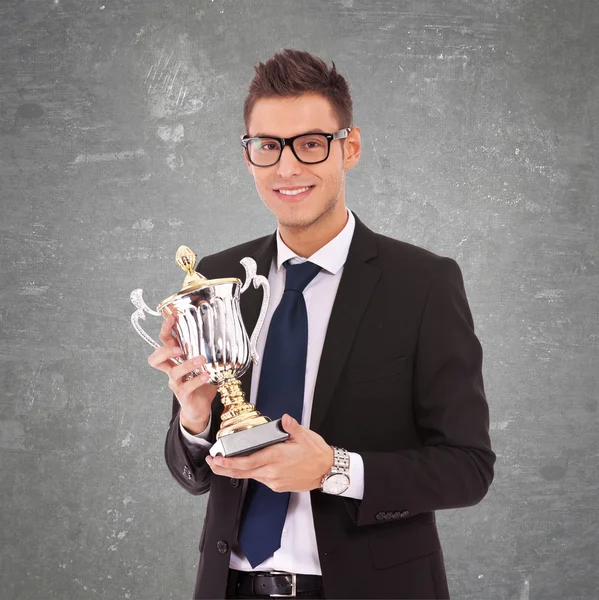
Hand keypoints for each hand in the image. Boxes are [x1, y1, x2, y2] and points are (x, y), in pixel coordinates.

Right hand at [147, 314, 217, 433]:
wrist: (199, 408)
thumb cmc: (201, 383)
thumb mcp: (205, 364)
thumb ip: (210, 351)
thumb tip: (226, 332)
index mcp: (176, 359)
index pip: (165, 342)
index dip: (166, 330)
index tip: (173, 317)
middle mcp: (172, 370)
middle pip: (156, 358)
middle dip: (165, 350)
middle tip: (179, 348)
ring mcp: (176, 383)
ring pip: (173, 372)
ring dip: (187, 364)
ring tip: (201, 359)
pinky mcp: (183, 395)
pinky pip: (187, 387)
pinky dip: (197, 380)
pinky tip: (207, 375)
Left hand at [206, 414, 334, 491]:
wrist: (328, 471)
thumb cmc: (317, 454)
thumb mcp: (304, 436)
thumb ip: (291, 427)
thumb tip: (284, 419)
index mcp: (276, 457)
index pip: (246, 462)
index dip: (228, 463)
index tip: (216, 459)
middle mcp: (272, 472)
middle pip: (242, 472)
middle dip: (223, 468)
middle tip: (212, 462)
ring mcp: (274, 481)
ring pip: (250, 476)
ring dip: (236, 470)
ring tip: (226, 462)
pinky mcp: (278, 486)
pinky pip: (261, 478)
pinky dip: (251, 472)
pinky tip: (250, 465)